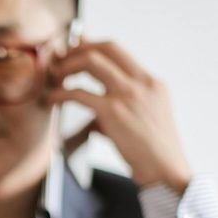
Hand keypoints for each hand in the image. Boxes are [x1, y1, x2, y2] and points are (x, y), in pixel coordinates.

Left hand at [49, 41, 192, 193]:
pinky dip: (60, 93)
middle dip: (78, 49)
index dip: (92, 45)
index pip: (119, 51)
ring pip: (91, 61)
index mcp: (152, 83)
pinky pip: (79, 93)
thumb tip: (96, 110)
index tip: (76, 49)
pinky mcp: (113, 112)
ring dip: (68, 65)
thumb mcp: (145, 120)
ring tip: (55, 77)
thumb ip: (123, 107)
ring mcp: (128, 94)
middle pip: (106, 47)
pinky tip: (51, 99)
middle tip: (61, 60)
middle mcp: (142, 82)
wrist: (166, 171)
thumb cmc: (154, 153)